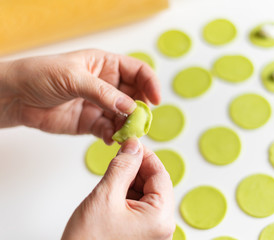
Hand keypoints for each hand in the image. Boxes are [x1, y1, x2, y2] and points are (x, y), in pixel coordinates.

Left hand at [0, 49, 159, 143]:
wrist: (15, 97)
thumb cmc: (40, 74)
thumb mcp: (74, 77)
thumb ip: (104, 93)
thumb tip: (130, 107)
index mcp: (106, 65)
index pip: (138, 71)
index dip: (150, 84)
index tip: (156, 99)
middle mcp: (107, 85)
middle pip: (136, 96)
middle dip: (141, 109)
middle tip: (141, 121)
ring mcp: (101, 105)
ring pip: (125, 116)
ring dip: (129, 126)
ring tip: (127, 134)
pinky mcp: (91, 123)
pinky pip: (110, 130)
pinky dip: (115, 136)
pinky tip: (112, 139)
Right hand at [62, 138, 174, 239]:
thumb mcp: (105, 196)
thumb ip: (122, 167)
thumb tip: (134, 146)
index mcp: (160, 218)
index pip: (160, 175)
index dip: (145, 156)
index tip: (132, 143)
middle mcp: (162, 227)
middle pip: (156, 184)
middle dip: (137, 169)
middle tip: (120, 157)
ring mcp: (153, 233)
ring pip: (147, 195)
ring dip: (131, 182)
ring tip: (112, 179)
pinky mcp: (143, 235)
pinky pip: (141, 207)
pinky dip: (128, 196)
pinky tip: (113, 194)